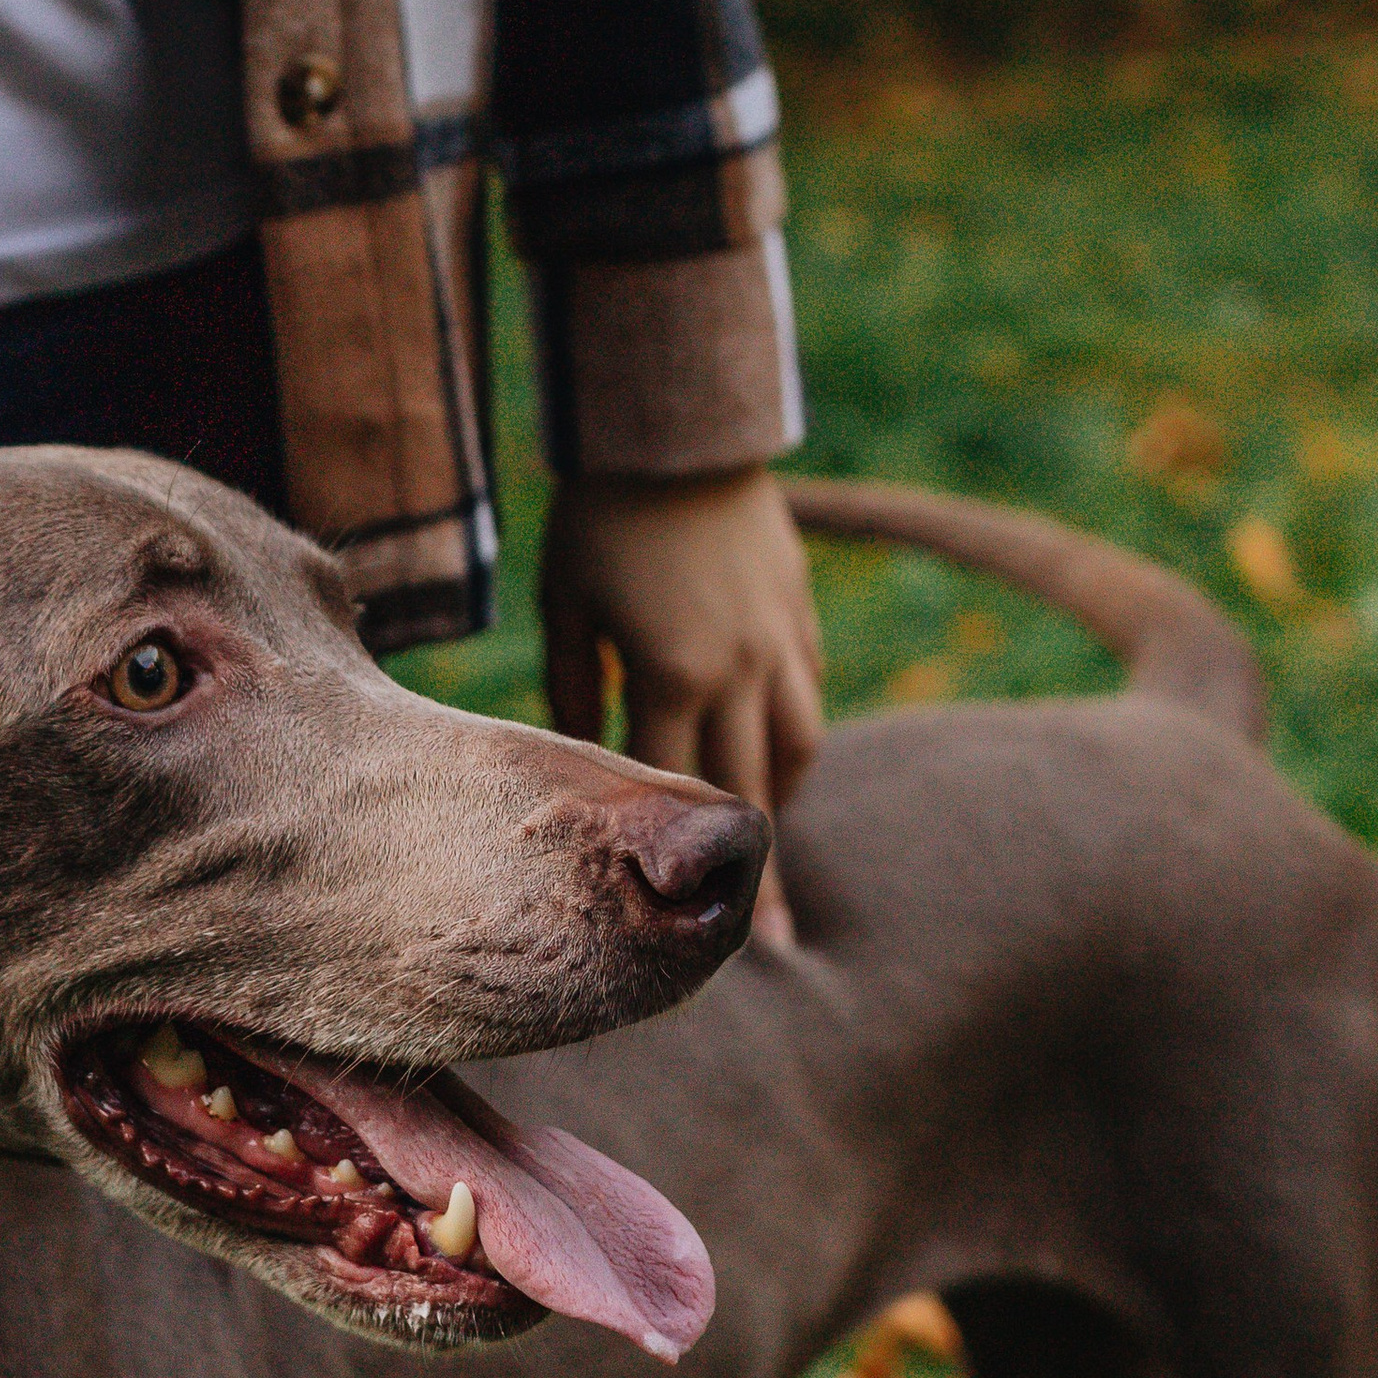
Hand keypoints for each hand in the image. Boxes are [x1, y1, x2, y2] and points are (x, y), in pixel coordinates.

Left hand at [541, 468, 823, 943]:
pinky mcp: (800, 610)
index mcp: (672, 677)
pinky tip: (779, 751)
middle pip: (753, 795)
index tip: (690, 928)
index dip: (683, 866)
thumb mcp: (565, 606)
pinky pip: (811, 691)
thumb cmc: (599, 518)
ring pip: (799, 746)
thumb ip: (573, 690)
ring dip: (782, 798)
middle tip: (768, 947)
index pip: (679, 795)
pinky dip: (797, 731)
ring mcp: (780, 641)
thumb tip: (581, 759)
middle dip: (758, 878)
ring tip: (768, 845)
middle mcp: (740, 671)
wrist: (675, 430)